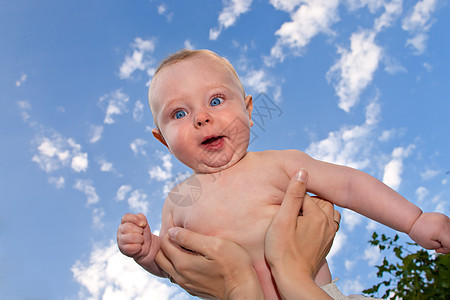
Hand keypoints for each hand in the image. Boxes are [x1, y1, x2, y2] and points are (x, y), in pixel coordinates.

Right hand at [117, 213, 161, 273]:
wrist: (148, 247)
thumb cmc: (144, 234)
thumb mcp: (144, 223)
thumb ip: (141, 218)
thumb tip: (141, 223)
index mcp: (124, 222)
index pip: (126, 217)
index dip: (135, 219)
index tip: (143, 224)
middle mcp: (120, 230)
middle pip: (128, 227)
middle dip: (139, 230)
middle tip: (141, 233)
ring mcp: (120, 240)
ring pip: (130, 237)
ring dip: (140, 239)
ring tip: (141, 240)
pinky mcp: (123, 250)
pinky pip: (132, 247)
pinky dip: (139, 247)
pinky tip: (139, 247)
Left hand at [155, 228, 263, 298]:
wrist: (244, 290)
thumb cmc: (234, 265)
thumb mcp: (215, 245)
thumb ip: (191, 238)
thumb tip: (172, 231)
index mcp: (183, 263)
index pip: (163, 244)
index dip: (170, 233)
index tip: (183, 229)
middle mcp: (180, 276)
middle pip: (160, 257)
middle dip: (166, 245)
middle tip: (181, 237)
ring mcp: (186, 284)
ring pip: (167, 268)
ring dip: (171, 256)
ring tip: (187, 247)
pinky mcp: (192, 288)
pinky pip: (176, 275)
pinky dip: (178, 265)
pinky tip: (193, 259)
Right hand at [265, 169, 338, 298]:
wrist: (293, 280)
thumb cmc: (282, 250)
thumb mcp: (282, 219)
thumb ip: (293, 194)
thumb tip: (302, 171)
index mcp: (319, 215)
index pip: (306, 194)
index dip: (291, 196)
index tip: (281, 202)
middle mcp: (328, 224)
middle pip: (320, 200)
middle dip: (306, 201)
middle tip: (290, 208)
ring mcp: (329, 235)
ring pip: (326, 212)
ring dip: (314, 210)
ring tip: (297, 216)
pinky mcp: (326, 244)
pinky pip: (326, 225)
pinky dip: (316, 222)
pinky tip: (302, 228)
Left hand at [408, 212, 449, 253]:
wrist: (412, 220)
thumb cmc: (418, 233)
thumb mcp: (428, 245)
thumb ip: (443, 248)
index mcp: (442, 231)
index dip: (446, 249)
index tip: (437, 249)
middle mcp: (446, 223)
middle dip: (446, 244)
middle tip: (435, 243)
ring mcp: (446, 219)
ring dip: (446, 238)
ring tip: (436, 236)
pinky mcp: (445, 217)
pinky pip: (449, 229)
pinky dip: (445, 232)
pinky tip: (437, 232)